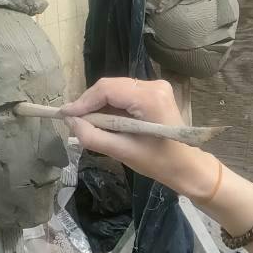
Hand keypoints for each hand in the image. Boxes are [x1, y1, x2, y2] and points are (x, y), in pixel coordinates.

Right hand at [60, 78, 215, 197]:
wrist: (188, 167)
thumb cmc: (159, 162)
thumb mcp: (123, 152)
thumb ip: (93, 137)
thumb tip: (70, 123)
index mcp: (149, 97)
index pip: (106, 89)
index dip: (83, 101)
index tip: (64, 115)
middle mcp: (154, 85)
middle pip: (111, 87)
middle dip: (90, 104)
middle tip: (73, 121)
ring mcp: (157, 87)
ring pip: (117, 90)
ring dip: (100, 106)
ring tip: (86, 123)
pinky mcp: (156, 93)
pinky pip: (126, 95)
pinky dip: (112, 107)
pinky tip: (104, 121)